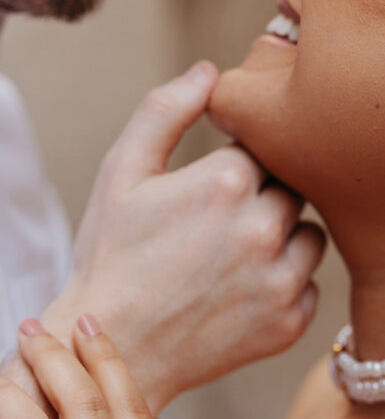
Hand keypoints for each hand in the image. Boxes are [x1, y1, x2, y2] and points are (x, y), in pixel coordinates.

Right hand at [44, 63, 325, 411]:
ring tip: (228, 258)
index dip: (234, 162)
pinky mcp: (288, 324)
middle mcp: (262, 228)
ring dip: (279, 239)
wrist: (112, 347)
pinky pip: (309, 286)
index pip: (264, 144)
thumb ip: (164, 110)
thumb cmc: (109, 259)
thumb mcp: (120, 173)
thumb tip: (211, 71)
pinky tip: (237, 292)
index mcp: (224, 182)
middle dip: (260, 198)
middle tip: (213, 225)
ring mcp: (279, 280)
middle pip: (291, 186)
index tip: (208, 188)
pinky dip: (282, 285)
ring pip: (308, 234)